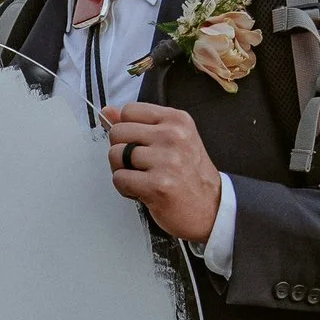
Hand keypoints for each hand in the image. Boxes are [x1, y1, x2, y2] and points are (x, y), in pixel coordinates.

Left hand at [103, 102, 220, 242]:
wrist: (211, 208)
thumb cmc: (188, 175)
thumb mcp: (171, 140)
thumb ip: (139, 124)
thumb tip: (108, 112)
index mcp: (177, 120)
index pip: (129, 111)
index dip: (128, 130)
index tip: (142, 145)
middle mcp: (173, 136)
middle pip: (118, 132)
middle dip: (122, 151)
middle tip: (141, 165)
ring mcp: (166, 160)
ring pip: (115, 155)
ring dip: (123, 171)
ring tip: (144, 178)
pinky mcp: (157, 185)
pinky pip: (120, 178)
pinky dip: (126, 188)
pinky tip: (144, 191)